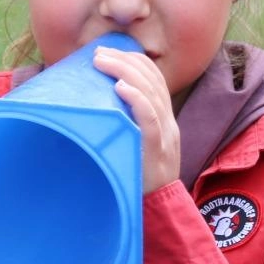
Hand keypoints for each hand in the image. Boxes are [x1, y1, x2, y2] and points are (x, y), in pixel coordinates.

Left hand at [92, 46, 179, 192]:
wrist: (158, 211)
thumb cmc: (139, 179)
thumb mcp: (136, 147)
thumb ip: (126, 128)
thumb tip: (94, 110)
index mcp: (165, 120)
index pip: (156, 79)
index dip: (135, 61)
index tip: (110, 52)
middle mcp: (168, 123)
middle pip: (152, 80)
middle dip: (124, 60)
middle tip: (98, 53)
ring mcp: (165, 135)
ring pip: (150, 92)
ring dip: (124, 71)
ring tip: (101, 61)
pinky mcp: (157, 150)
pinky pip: (150, 118)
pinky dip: (136, 98)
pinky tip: (120, 86)